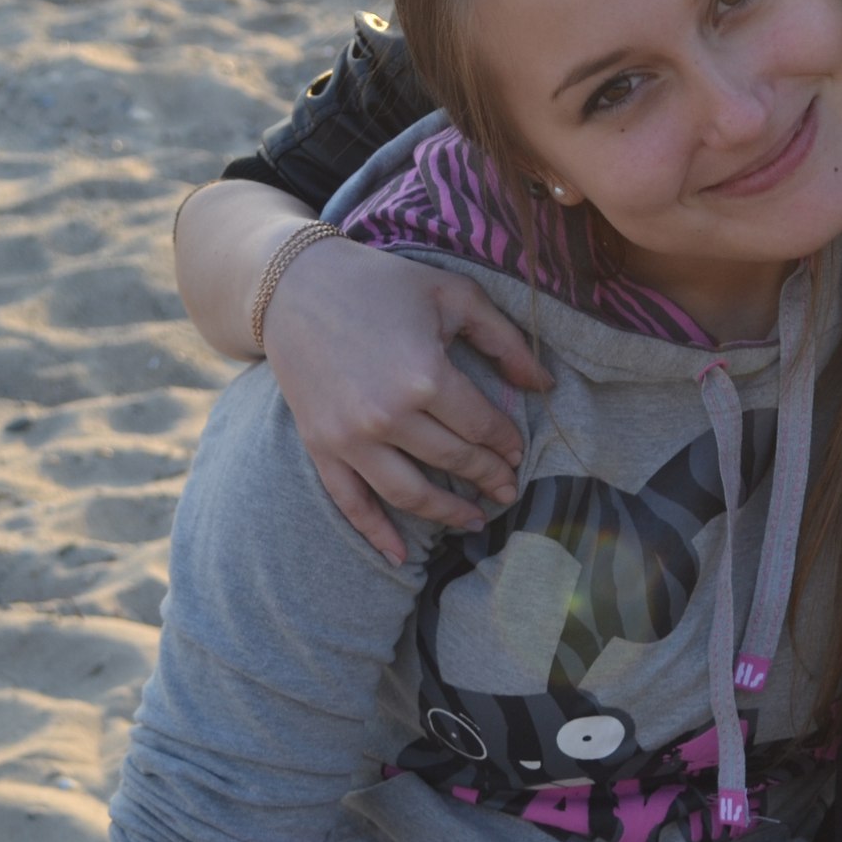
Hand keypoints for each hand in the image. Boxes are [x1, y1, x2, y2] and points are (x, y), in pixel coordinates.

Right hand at [261, 234, 549, 565]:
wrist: (295, 286)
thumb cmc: (383, 284)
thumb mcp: (454, 295)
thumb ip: (506, 340)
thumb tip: (545, 386)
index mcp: (426, 377)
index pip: (482, 427)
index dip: (506, 443)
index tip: (518, 451)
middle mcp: (388, 416)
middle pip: (452, 462)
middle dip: (488, 479)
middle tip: (508, 490)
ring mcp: (350, 437)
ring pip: (409, 494)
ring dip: (447, 513)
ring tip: (474, 520)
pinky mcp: (320, 446)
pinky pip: (351, 502)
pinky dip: (376, 533)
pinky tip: (401, 556)